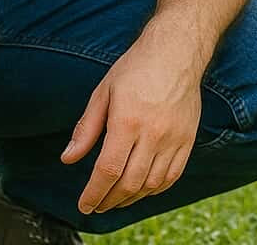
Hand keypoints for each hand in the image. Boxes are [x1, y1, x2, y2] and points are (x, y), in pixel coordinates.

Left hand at [60, 34, 202, 213]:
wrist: (177, 50)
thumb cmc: (137, 67)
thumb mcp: (104, 91)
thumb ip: (87, 128)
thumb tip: (68, 158)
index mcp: (127, 120)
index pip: (107, 171)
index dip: (93, 194)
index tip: (84, 204)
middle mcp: (153, 133)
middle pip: (129, 183)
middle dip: (109, 200)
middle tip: (98, 204)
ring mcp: (173, 137)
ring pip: (151, 184)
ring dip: (131, 198)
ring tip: (117, 198)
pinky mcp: (187, 138)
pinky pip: (172, 175)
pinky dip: (155, 189)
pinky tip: (142, 188)